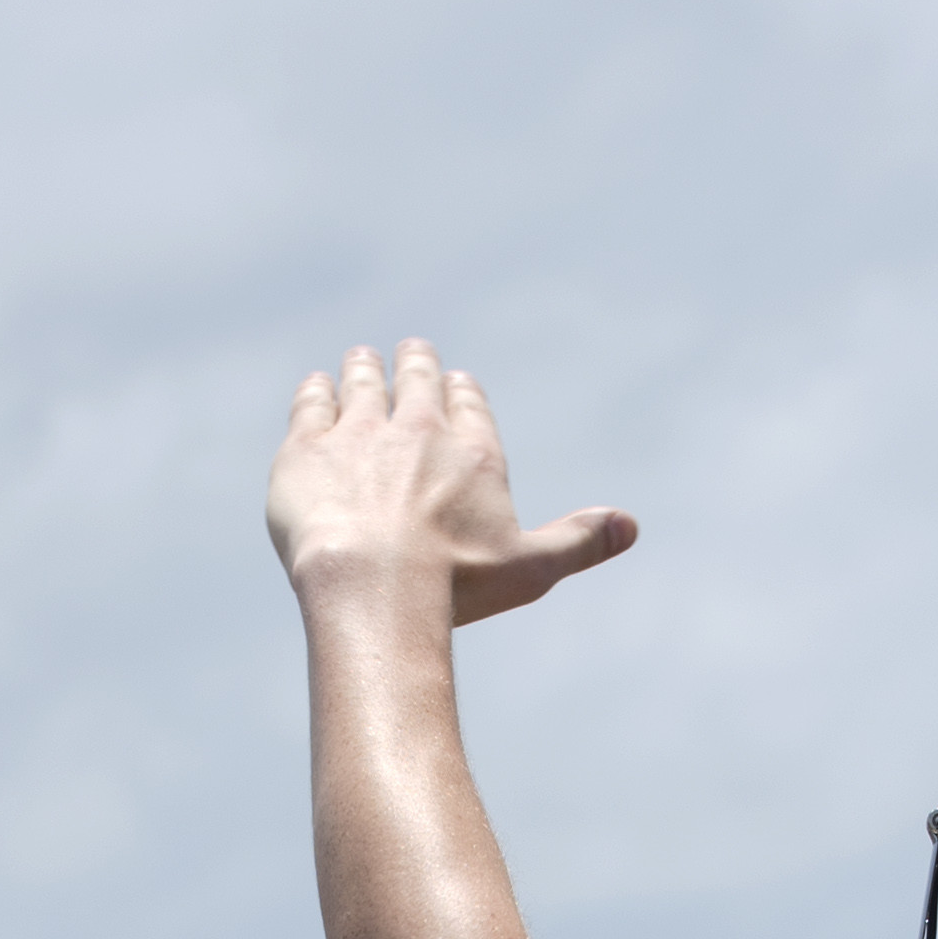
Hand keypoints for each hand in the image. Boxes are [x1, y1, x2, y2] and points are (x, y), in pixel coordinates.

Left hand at [269, 341, 634, 626]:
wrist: (374, 583)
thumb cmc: (456, 584)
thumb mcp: (531, 568)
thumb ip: (579, 541)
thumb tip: (631, 526)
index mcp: (473, 451)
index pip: (468, 403)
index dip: (460, 392)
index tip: (454, 383)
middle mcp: (418, 427)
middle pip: (416, 378)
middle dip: (415, 364)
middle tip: (411, 354)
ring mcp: (359, 431)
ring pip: (361, 381)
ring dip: (363, 368)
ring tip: (360, 362)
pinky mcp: (306, 447)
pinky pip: (311, 403)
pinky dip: (316, 393)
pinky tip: (316, 389)